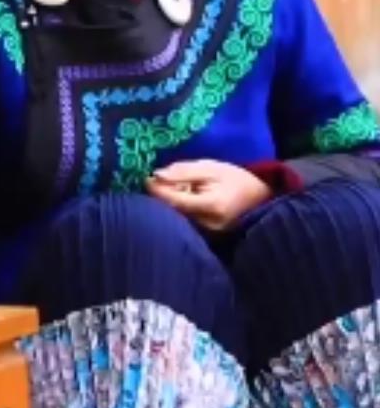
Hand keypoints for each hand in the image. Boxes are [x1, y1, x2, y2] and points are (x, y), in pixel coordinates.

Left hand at [147, 159, 272, 230]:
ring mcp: (209, 235)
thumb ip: (183, 171)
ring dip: (171, 204)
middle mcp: (208, 224)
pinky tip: (186, 202)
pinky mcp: (208, 238)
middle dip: (163, 197)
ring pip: (176, 219)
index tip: (147, 179)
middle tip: (163, 183)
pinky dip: (179, 212)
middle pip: (172, 212)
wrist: (261, 198)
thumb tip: (156, 176)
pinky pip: (185, 224)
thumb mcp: (211, 168)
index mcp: (211, 205)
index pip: (173, 201)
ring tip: (181, 191)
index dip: (156, 190)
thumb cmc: (236, 179)